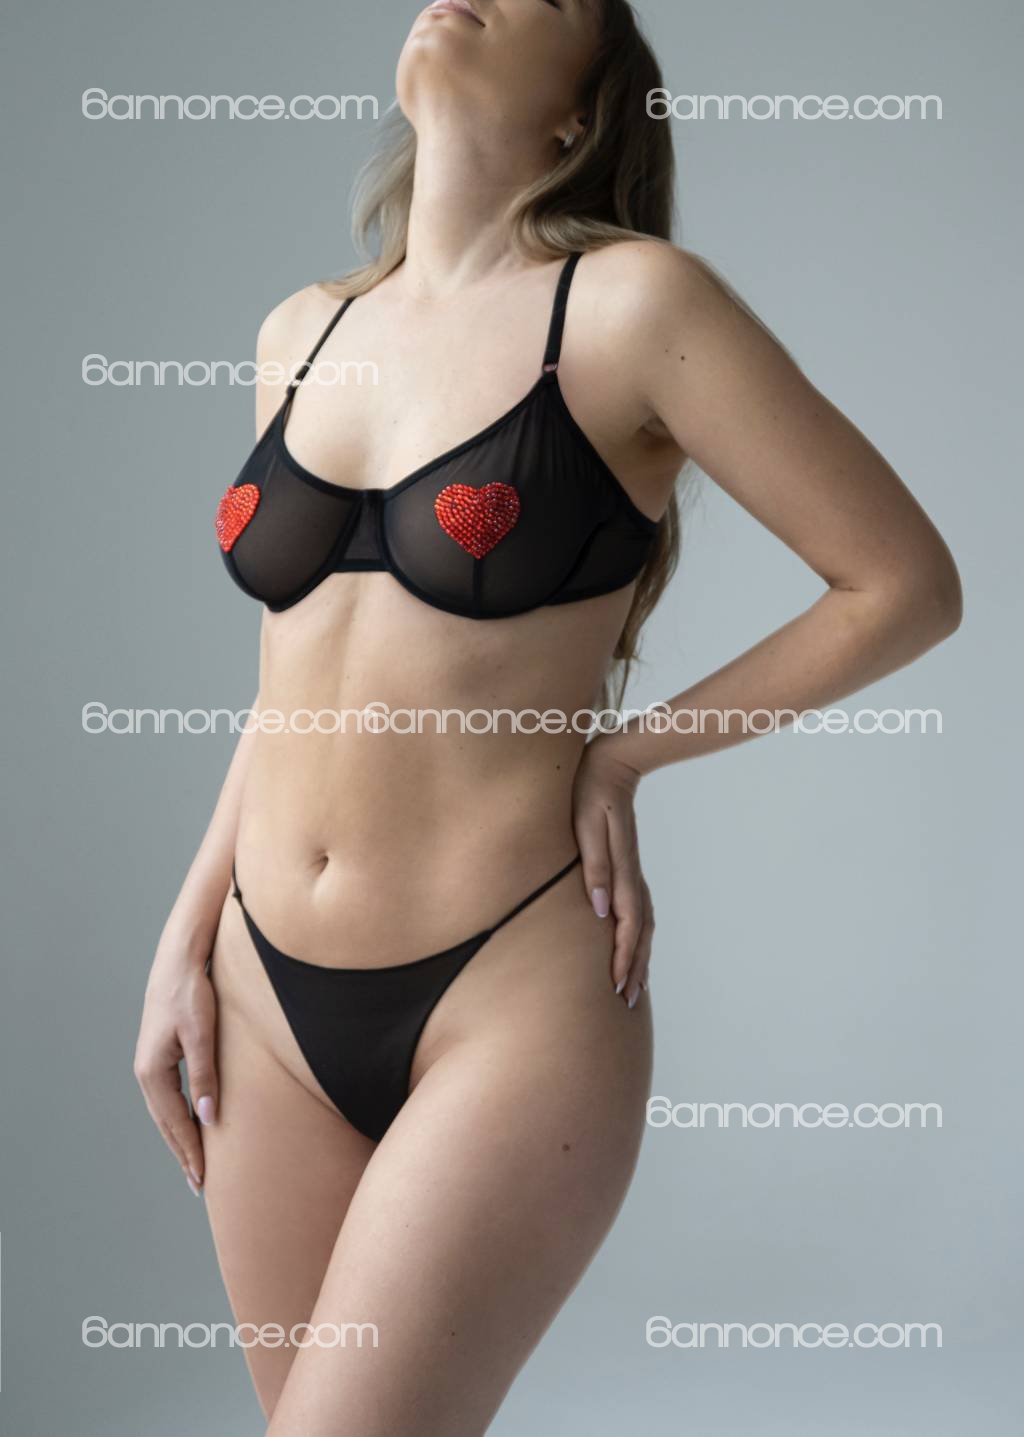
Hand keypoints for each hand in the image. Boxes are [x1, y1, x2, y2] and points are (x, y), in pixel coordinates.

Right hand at [133, 933, 218, 1196]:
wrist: (181, 958)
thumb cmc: (192, 991)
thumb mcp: (202, 1033)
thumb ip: (206, 1075)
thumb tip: (209, 1118)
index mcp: (152, 1070)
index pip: (173, 1123)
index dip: (190, 1152)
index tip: (203, 1180)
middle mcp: (147, 1070)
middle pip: (166, 1123)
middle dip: (183, 1153)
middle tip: (200, 1186)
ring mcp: (153, 1062)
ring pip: (167, 1111)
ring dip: (181, 1137)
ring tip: (197, 1164)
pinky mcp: (164, 1052)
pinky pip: (171, 1096)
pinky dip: (181, 1116)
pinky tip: (195, 1123)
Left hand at [572, 738, 653, 1006]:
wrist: (611, 765)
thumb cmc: (590, 795)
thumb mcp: (587, 828)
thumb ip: (595, 869)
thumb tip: (600, 910)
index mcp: (622, 871)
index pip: (628, 926)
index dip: (624, 959)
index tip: (618, 987)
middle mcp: (632, 877)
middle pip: (641, 933)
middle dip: (636, 968)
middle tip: (628, 1001)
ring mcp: (633, 873)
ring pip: (644, 925)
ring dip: (640, 956)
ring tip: (633, 985)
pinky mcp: (628, 868)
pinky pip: (640, 912)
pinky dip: (640, 936)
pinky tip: (632, 945)